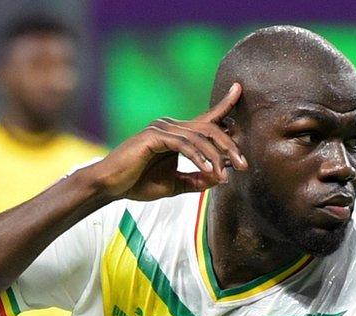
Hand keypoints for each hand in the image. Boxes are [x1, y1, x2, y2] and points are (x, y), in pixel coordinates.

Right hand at [88, 83, 247, 201]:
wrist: (110, 186)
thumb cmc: (138, 184)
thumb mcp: (175, 185)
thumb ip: (196, 180)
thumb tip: (220, 178)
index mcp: (177, 133)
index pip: (206, 118)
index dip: (224, 104)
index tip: (239, 89)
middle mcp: (171, 125)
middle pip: (210, 128)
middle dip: (230, 146)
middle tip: (245, 165)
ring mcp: (161, 128)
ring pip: (199, 137)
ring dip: (216, 156)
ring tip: (225, 175)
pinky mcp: (153, 136)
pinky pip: (183, 144)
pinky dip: (198, 157)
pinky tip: (208, 169)